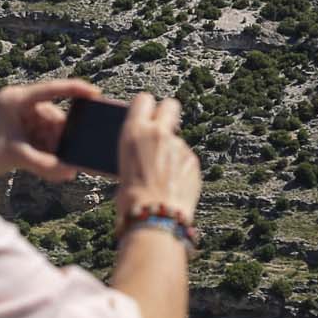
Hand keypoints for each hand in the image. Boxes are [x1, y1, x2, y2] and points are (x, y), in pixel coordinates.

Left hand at [0, 79, 101, 182]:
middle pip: (53, 116)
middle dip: (63, 137)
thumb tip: (70, 171)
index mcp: (17, 99)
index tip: (96, 94)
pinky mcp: (16, 128)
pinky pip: (39, 136)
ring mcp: (18, 116)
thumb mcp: (16, 157)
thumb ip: (45, 164)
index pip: (53, 89)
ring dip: (54, 147)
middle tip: (71, 156)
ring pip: (48, 129)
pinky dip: (45, 150)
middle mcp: (19, 103)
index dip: (77, 90)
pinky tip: (49, 165)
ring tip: (58, 167)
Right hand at [115, 93, 199, 226]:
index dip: (145, 106)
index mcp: (135, 131)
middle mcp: (160, 133)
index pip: (144, 99)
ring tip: (162, 175)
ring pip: (178, 139)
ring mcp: (180, 146)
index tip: (145, 114)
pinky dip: (181, 168)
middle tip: (162, 128)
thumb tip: (143, 147)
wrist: (154, 217)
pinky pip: (186, 158)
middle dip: (167, 113)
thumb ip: (137, 148)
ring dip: (172, 150)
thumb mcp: (123, 165)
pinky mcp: (194, 161)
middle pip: (170, 105)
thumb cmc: (132, 197)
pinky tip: (172, 185)